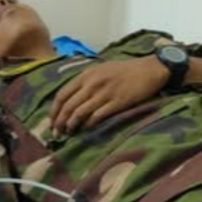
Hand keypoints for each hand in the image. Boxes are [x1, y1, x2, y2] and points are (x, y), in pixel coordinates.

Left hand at [48, 56, 168, 133]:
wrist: (151, 68)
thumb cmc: (125, 70)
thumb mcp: (100, 70)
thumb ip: (84, 82)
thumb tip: (69, 99)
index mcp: (86, 75)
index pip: (62, 95)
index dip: (54, 111)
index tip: (50, 122)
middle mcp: (92, 84)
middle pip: (68, 106)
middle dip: (59, 122)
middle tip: (56, 133)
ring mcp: (105, 93)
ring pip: (80, 113)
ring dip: (72, 126)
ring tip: (69, 133)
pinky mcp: (118, 102)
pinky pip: (97, 116)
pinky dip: (88, 124)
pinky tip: (86, 129)